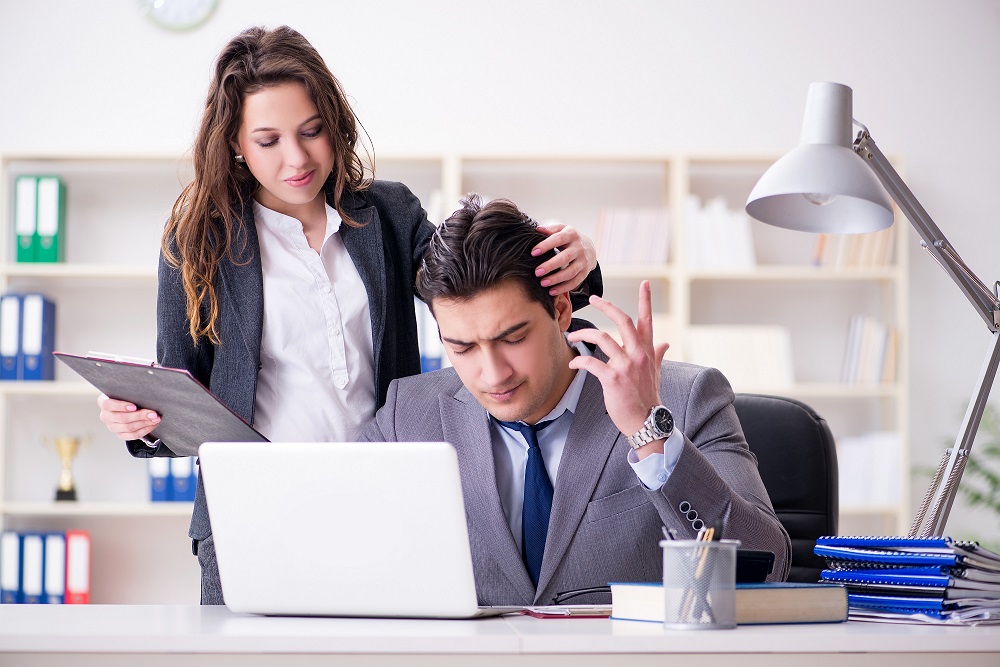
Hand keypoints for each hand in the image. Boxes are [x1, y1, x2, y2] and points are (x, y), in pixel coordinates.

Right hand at [97, 393, 159, 441]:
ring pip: (128, 427)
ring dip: (144, 423)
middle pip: (122, 418)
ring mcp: (112, 426)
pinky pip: (132, 435)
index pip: (108, 405)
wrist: (127, 405)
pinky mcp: (120, 434)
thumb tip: (146, 393)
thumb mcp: (126, 391)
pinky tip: (152, 425)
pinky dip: (145, 430)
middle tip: (153, 413)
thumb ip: (131, 392)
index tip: (134, 406)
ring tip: (155, 418)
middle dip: (140, 415)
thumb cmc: (127, 396)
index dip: (121, 406)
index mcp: (103, 402)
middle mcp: (105, 415)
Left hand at [532, 223, 597, 295]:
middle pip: (565, 257)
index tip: (533, 252)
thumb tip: (537, 229)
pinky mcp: (585, 272)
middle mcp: (579, 248)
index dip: (546, 245)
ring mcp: (583, 261)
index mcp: (571, 234)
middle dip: (550, 265)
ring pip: (571, 272)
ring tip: (542, 283)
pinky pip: (575, 282)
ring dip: (556, 279)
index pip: (558, 239)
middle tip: (536, 272)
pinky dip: (564, 288)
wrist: (590, 247)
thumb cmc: (569, 239)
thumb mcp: (562, 229)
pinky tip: (552, 291)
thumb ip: (550, 229)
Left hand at [565, 281, 669, 448]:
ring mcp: (625, 365)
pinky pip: (591, 362)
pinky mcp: (612, 378)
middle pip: (622, 320)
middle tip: (593, 299)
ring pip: (602, 337)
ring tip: (572, 336)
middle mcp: (638, 354)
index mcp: (647, 351)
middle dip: (606, 306)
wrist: (647, 422)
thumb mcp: (656, 373)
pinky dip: (579, 360)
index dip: (645, 300)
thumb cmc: (648, 397)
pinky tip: (574, 362)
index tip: (645, 283)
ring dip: (583, 334)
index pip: (646, 320)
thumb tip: (665, 343)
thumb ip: (658, 355)